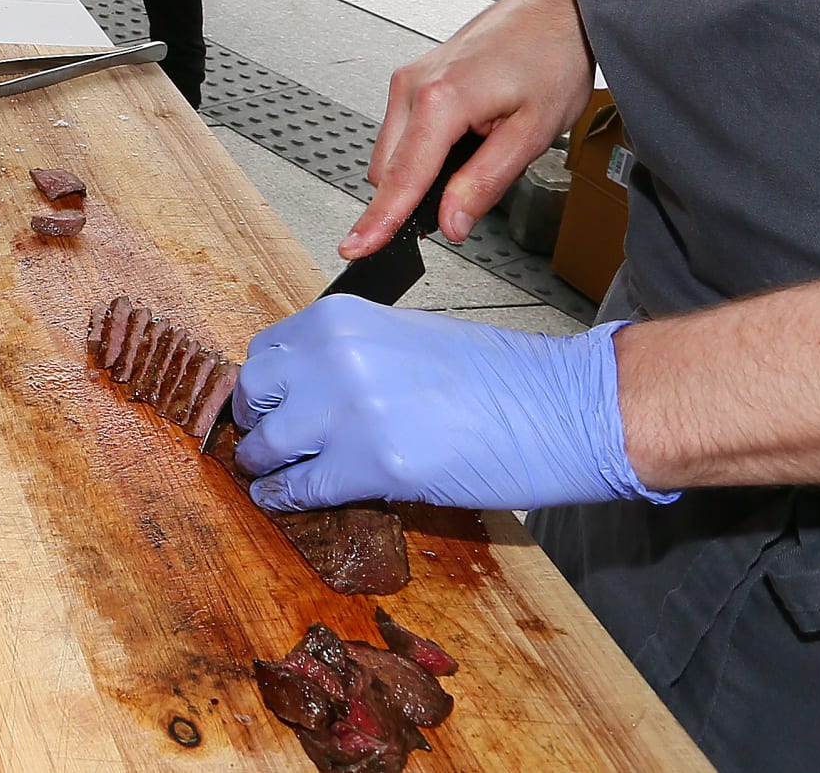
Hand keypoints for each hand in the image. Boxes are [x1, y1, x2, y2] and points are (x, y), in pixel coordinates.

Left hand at [233, 297, 672, 512]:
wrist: (564, 408)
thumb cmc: (501, 377)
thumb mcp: (406, 338)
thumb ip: (351, 355)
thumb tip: (309, 387)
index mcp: (343, 318)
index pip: (267, 350)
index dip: (264, 384)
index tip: (264, 403)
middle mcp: (336, 357)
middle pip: (256, 394)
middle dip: (254, 422)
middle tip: (259, 442)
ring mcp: (351, 411)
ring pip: (269, 445)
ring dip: (264, 465)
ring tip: (264, 476)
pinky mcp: (376, 466)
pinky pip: (304, 487)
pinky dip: (286, 498)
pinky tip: (283, 501)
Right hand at [341, 0, 591, 258]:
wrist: (556, 9)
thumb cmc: (551, 58)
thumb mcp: (532, 132)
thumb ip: (485, 181)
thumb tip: (451, 222)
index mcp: (440, 100)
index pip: (402, 178)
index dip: (379, 221)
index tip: (356, 248)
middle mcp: (413, 86)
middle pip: (389, 170)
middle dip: (411, 199)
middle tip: (462, 207)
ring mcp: (409, 78)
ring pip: (392, 152)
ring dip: (419, 173)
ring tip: (479, 155)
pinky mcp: (414, 77)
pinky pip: (402, 131)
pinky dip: (422, 151)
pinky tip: (465, 140)